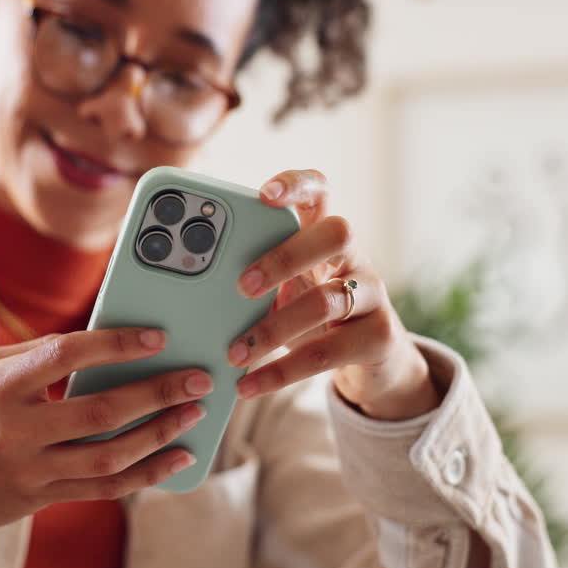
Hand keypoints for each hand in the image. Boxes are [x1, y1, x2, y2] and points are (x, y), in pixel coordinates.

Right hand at [0, 328, 210, 567]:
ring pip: (108, 456)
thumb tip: (100, 339)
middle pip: (99, 412)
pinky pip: (103, 488)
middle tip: (198, 379)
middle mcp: (14, 430)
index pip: (64, 356)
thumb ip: (34, 355)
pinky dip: (145, 474)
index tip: (156, 337)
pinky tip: (175, 458)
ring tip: (194, 414)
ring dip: (160, 435)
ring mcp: (29, 471)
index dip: (115, 345)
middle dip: (156, 394)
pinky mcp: (42, 498)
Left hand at [226, 169, 441, 420]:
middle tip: (242, 285)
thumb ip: (251, 276)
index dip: (297, 185)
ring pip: (329, 300)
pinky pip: (328, 353)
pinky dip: (282, 371)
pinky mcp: (380, 337)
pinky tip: (250, 383)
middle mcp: (355, 258)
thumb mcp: (284, 288)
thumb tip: (188, 282)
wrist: (372, 361)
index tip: (264, 193)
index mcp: (323, 236)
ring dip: (275, 327)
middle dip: (286, 256)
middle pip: (337, 234)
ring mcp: (373, 295)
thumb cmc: (311, 314)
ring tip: (235, 351)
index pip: (320, 191)